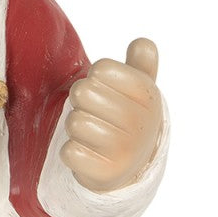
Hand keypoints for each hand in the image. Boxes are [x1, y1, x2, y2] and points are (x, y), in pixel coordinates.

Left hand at [61, 38, 162, 191]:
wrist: (131, 167)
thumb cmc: (128, 118)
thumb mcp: (140, 91)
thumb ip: (141, 64)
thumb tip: (143, 43)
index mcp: (148, 95)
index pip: (101, 68)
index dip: (94, 78)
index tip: (106, 91)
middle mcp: (141, 123)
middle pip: (83, 92)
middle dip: (80, 101)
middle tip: (93, 112)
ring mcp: (125, 150)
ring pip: (74, 122)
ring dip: (75, 127)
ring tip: (91, 134)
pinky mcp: (105, 173)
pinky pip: (69, 152)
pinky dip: (71, 152)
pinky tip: (87, 153)